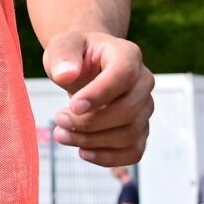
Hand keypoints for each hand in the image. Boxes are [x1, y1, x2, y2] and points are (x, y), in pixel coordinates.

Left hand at [45, 30, 153, 165]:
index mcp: (128, 56)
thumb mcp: (62, 45)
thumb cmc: (76, 54)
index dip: (100, 94)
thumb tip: (66, 75)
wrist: (86, 64)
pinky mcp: (140, 129)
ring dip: (92, 140)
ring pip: (129, 134)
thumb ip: (62, 55)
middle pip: (128, 111)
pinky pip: (133, 152)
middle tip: (59, 119)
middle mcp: (143, 82)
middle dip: (89, 122)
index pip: (123, 75)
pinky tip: (83, 151)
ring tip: (61, 134)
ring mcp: (144, 108)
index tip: (73, 106)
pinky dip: (108, 157)